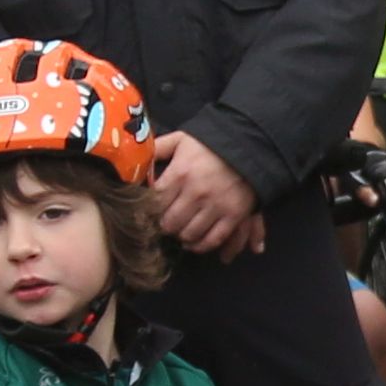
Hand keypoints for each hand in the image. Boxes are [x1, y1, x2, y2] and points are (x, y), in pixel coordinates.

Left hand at [148, 126, 259, 255]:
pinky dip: (201, 245)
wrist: (248, 144)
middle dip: (164, 226)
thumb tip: (137, 161)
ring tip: (179, 232)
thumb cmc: (210, 143)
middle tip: (165, 224)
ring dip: (181, 236)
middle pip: (170, 222)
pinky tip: (194, 243)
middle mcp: (196, 192)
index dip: (149, 211)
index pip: (155, 202)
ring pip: (189, 234)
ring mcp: (216, 206)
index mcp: (180, 173)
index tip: (149, 213)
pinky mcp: (233, 215)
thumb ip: (158, 149)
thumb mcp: (181, 139)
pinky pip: (213, 239)